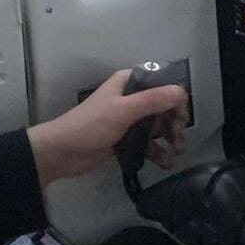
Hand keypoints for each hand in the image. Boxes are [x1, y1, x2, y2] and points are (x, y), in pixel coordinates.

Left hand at [27, 69, 189, 191]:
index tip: (181, 116)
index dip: (175, 97)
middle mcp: (130, 98)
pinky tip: (165, 162)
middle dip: (173, 121)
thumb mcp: (123, 110)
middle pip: (162, 106)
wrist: (62, 152)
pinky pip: (147, 142)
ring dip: (169, 138)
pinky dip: (157, 151)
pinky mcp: (125, 139)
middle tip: (178, 138)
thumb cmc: (90, 125)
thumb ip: (152, 100)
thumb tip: (180, 92)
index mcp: (127, 83)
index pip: (160, 83)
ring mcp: (127, 120)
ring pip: (157, 125)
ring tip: (175, 152)